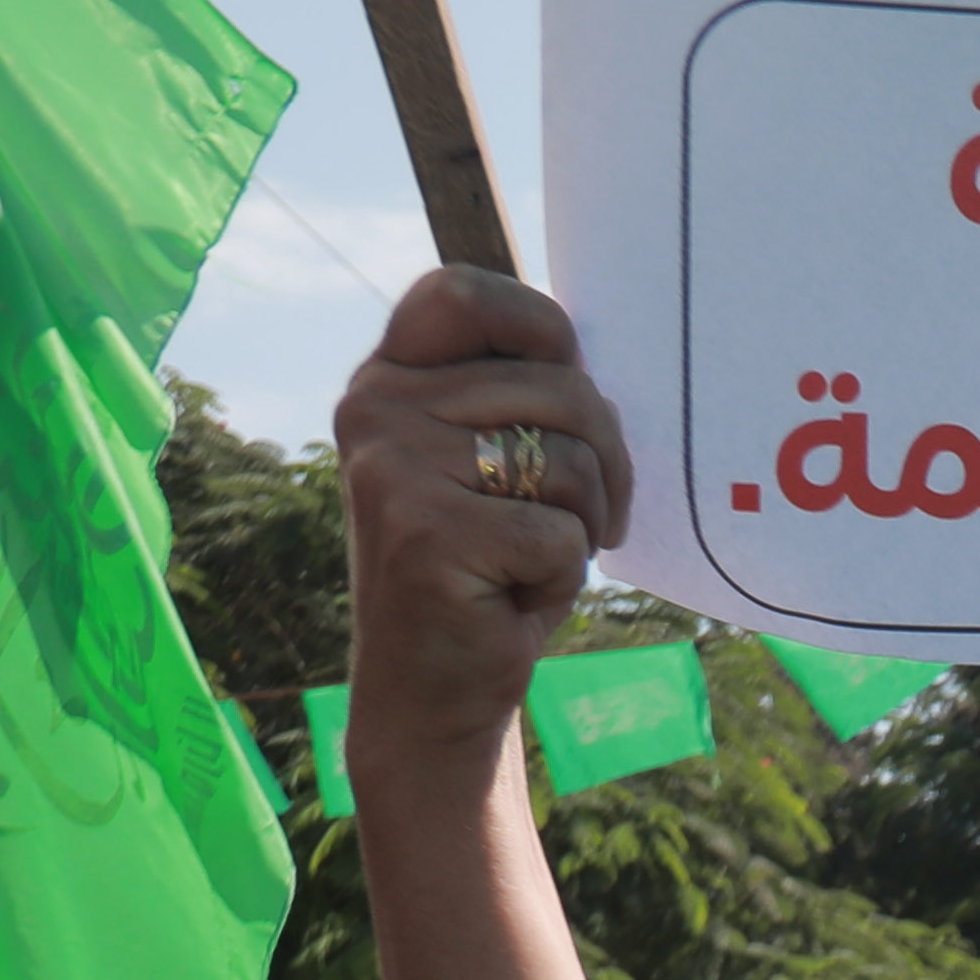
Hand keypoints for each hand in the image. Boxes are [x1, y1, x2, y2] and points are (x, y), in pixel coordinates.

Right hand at [332, 269, 629, 795]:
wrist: (434, 689)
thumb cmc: (489, 567)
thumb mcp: (495, 463)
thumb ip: (521, 395)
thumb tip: (591, 347)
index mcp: (389, 378)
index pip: (462, 290)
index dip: (540, 325)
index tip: (567, 384)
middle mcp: (375, 409)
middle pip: (561, 385)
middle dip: (603, 461)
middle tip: (575, 518)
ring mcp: (393, 468)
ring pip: (569, 458)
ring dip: (583, 523)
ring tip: (530, 559)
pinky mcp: (427, 533)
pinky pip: (560, 533)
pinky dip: (561, 578)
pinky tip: (513, 598)